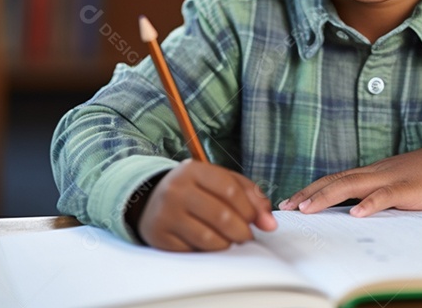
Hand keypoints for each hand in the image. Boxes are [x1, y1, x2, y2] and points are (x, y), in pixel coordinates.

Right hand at [137, 160, 276, 250]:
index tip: (257, 221)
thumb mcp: (222, 182)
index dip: (250, 209)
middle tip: (247, 236)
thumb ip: (251, 196)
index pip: (230, 190)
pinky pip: (192, 250)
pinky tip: (210, 244)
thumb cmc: (197, 190)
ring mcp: (165, 214)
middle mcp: (176, 189)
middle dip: (242, 231)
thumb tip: (269, 224)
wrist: (152, 201)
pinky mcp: (159, 236)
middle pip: (221, 215)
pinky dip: (207, 251)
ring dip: (227, 243)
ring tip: (231, 240)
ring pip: (208, 237)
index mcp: (193, 170)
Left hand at [278, 144, 421, 216]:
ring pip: (351, 185)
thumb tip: (350, 210)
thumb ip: (372, 193)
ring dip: (326, 197)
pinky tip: (356, 214)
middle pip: (335, 181)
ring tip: (307, 209)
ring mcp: (389, 178)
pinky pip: (385, 195)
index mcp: (370, 173)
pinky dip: (369, 204)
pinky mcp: (406, 189)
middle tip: (286, 207)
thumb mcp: (392, 184)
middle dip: (308, 194)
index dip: (310, 190)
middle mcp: (374, 173)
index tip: (289, 202)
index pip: (333, 179)